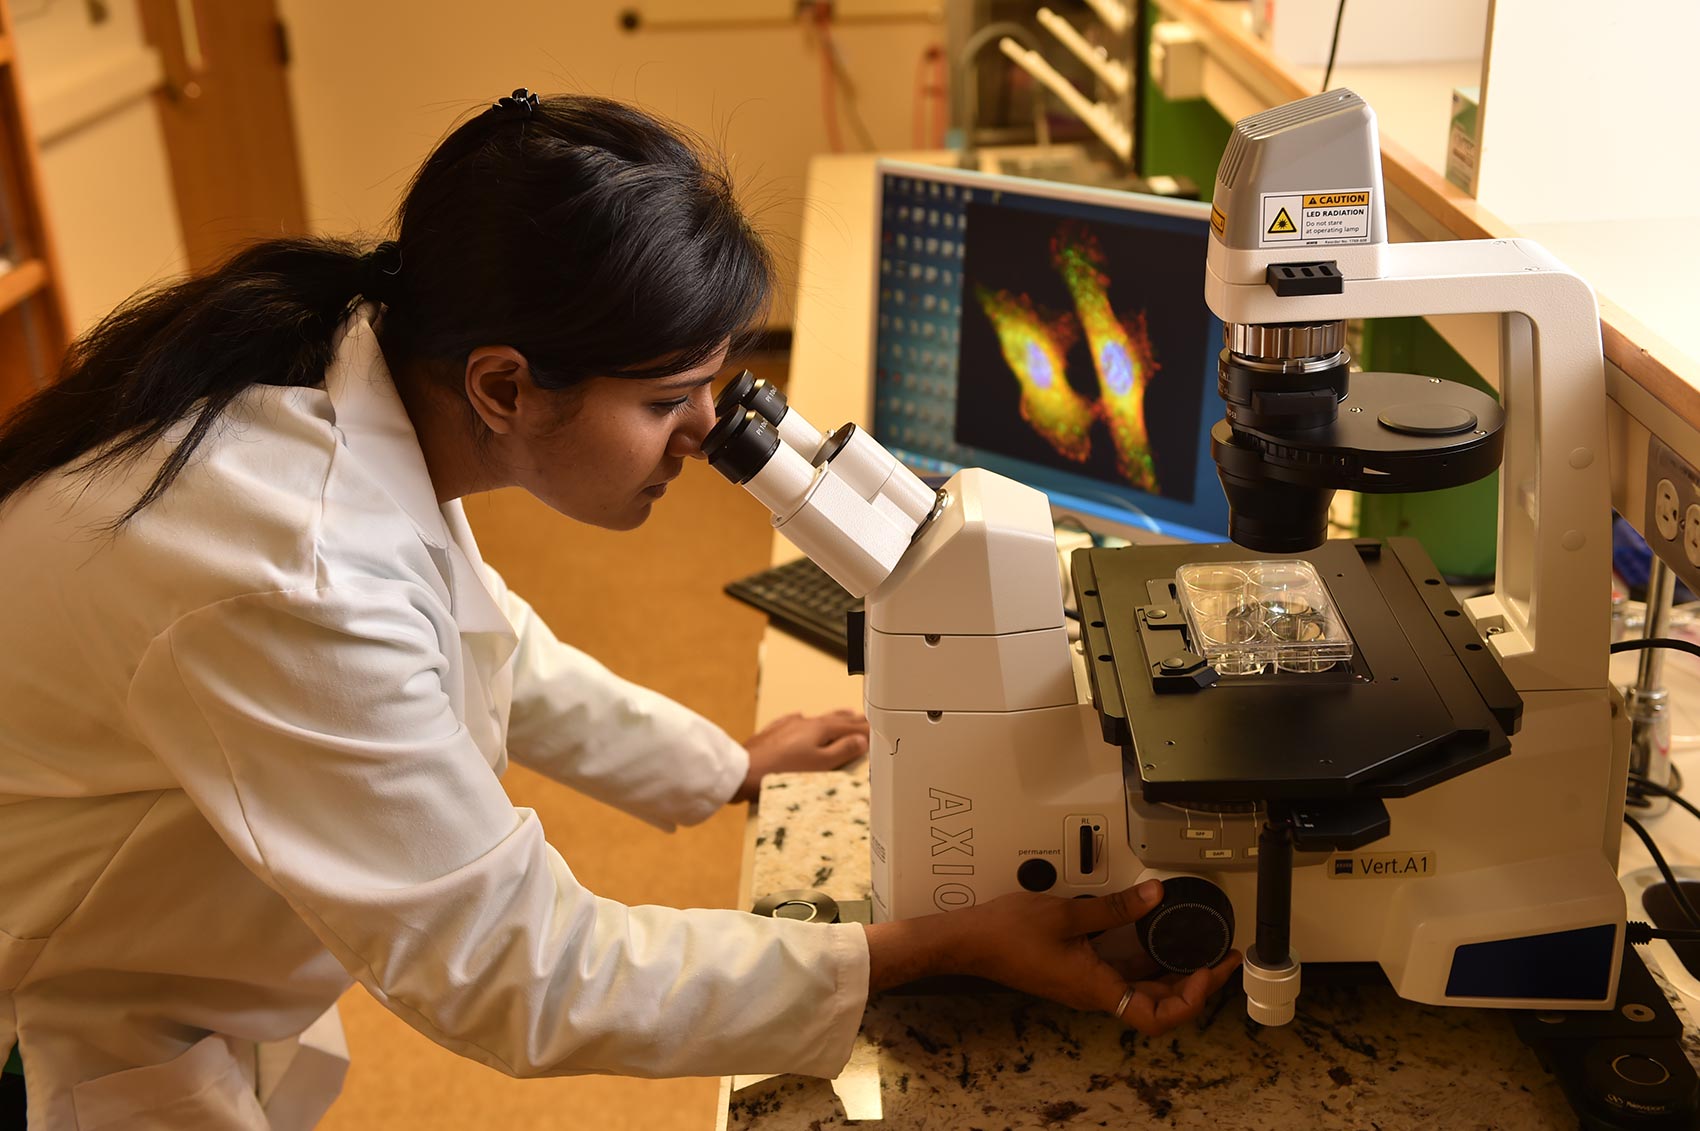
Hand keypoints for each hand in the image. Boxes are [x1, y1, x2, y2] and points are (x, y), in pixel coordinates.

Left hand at [735, 709, 868, 801]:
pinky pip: (795, 721)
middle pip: (835, 719)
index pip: (850, 727)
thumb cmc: (781, 772)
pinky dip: (806, 721)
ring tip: (846, 715)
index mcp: (820, 729)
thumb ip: (842, 751)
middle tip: (867, 719)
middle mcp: (805, 723)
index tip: (878, 728)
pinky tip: (801, 719)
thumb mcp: (819, 765)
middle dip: (853, 720)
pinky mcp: (774, 732)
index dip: (866, 728)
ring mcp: (788, 725)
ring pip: (817, 718)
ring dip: (834, 717)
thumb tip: (861, 740)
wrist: (743, 771)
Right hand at [865, 879, 1241, 1036]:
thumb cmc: (1008, 933)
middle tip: (1219, 959)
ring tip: (1195, 949)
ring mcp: (1084, 985)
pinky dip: (1145, 964)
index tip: (1209, 971)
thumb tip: (1156, 896)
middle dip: (1194, 986)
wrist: (968, 941)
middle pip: (1157, 1007)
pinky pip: (1121, 977)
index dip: (1191, 1000)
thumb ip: (1116, 907)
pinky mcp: (1075, 973)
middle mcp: (1094, 994)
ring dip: (1172, 976)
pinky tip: (1152, 938)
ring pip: (1141, 993)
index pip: (1156, 1018)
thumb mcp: (1068, 913)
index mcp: (1096, 988)